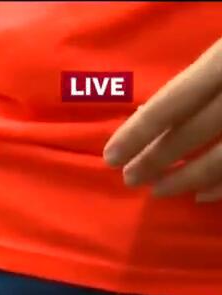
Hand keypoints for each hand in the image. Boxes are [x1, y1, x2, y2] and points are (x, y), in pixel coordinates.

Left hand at [104, 38, 221, 200]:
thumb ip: (198, 80)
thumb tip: (148, 116)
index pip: (171, 104)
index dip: (137, 134)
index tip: (110, 158)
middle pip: (192, 133)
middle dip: (156, 161)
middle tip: (130, 180)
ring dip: (187, 180)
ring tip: (160, 190)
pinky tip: (204, 195)